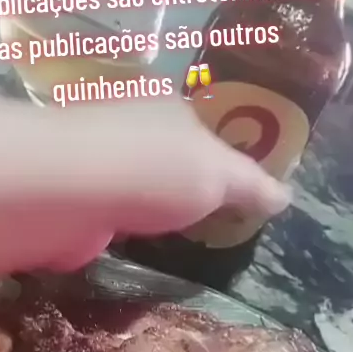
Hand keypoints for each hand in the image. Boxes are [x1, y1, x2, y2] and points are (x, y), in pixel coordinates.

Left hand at [43, 95, 290, 269]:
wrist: (69, 190)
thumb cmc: (156, 168)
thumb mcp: (220, 176)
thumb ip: (251, 185)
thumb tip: (285, 196)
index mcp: (165, 106)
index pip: (197, 127)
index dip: (214, 158)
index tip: (229, 192)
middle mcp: (124, 124)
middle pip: (158, 155)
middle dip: (172, 185)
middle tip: (197, 221)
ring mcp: (92, 160)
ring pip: (126, 185)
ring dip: (137, 209)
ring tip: (160, 237)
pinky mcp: (67, 197)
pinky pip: (98, 215)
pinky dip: (108, 229)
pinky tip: (121, 245)